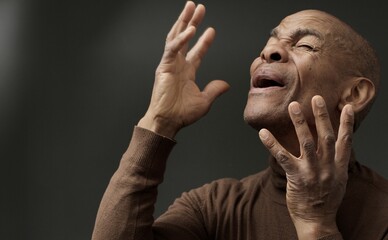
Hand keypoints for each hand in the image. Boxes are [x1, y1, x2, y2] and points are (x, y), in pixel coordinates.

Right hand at [138, 1, 229, 137]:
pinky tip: (190, 29)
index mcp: (187, 72)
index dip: (204, 41)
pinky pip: (172, 48)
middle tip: (199, 8)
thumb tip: (226, 84)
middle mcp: (178, 65)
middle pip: (185, 38)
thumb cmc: (181, 114)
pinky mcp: (164, 66)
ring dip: (184, 21)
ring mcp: (170, 64)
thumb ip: (214, 90)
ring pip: (176, 37)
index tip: (212, 30)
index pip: (197, 52)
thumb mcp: (204, 101)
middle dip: (192, 22)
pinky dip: (181, 38)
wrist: (167, 122)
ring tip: (191, 7)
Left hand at [259, 95, 353, 238]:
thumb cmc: (326, 200)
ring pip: (306, 142)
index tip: (346, 107)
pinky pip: (282, 157)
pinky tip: (263, 133)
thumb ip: (337, 162)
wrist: (317, 221)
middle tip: (316, 98)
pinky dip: (272, 144)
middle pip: (325, 136)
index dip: (346, 123)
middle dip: (321, 116)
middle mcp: (327, 166)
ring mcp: (312, 171)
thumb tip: (338, 147)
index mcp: (339, 166)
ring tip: (293, 106)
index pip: (345, 141)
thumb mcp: (339, 181)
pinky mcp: (296, 177)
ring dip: (299, 122)